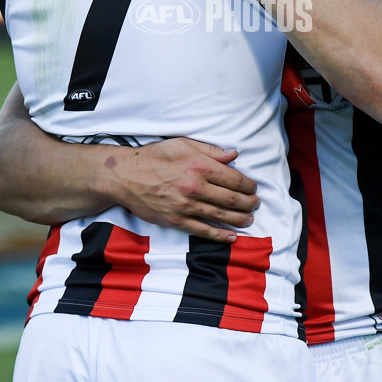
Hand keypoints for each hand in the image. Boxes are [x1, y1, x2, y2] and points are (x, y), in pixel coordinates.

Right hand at [115, 137, 259, 241]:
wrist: (125, 176)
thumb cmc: (154, 157)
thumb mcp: (182, 144)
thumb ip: (210, 150)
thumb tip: (233, 155)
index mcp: (199, 166)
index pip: (233, 179)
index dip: (248, 185)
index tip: (253, 188)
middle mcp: (195, 187)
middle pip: (231, 199)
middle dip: (248, 203)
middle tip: (256, 204)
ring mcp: (185, 206)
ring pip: (220, 216)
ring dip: (239, 219)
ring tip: (249, 219)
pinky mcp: (176, 220)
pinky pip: (202, 231)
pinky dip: (219, 235)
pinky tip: (231, 237)